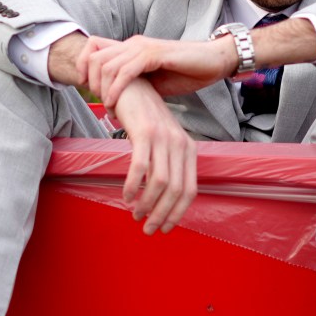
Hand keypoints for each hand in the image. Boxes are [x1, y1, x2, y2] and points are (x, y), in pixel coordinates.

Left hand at [76, 34, 235, 108]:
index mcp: (131, 47)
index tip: (86, 88)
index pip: (93, 47)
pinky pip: (126, 71)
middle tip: (97, 101)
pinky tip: (115, 103)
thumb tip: (117, 101)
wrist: (213, 62)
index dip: (83, 65)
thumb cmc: (185, 72)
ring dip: (103, 89)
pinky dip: (116, 89)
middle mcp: (133, 44)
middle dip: (90, 81)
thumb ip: (134, 85)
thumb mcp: (153, 81)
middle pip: (94, 56)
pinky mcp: (154, 55)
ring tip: (108, 107)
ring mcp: (143, 47)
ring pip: (107, 65)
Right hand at [109, 78, 198, 234]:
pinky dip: (132, 186)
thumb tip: (161, 199)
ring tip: (135, 215)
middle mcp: (180, 144)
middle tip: (147, 229)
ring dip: (147, 204)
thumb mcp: (162, 142)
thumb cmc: (144, 118)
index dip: (177, 214)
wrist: (131, 86)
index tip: (164, 228)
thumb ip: (166, 164)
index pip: (190, 191)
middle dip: (161, 215)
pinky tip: (125, 196)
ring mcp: (163, 138)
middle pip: (176, 190)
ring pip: (160, 182)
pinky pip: (140, 167)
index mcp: (189, 150)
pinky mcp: (145, 132)